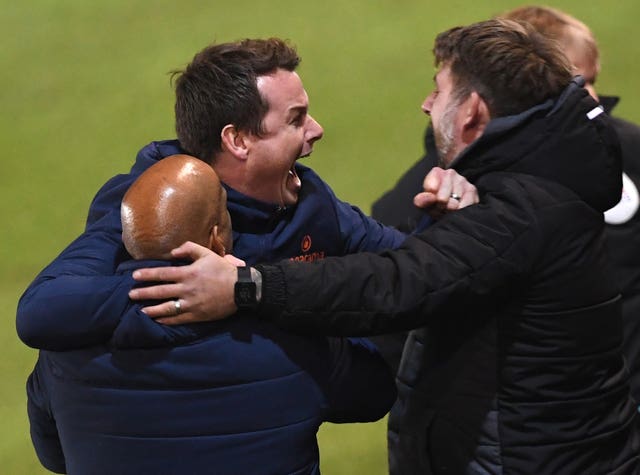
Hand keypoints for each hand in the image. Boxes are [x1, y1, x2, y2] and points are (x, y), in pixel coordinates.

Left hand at [128, 241, 243, 324]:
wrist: (240, 289)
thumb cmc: (223, 270)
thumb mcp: (207, 254)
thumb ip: (189, 248)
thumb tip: (172, 252)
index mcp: (188, 273)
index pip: (162, 274)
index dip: (147, 275)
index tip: (134, 276)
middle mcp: (186, 289)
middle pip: (160, 292)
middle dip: (143, 293)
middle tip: (131, 294)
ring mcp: (191, 304)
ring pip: (166, 308)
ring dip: (152, 309)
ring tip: (141, 310)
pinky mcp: (197, 315)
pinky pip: (178, 319)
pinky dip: (166, 320)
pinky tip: (158, 320)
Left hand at [413, 167, 477, 218]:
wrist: (449, 202)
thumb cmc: (434, 202)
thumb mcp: (424, 202)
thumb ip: (421, 200)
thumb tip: (430, 197)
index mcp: (436, 172)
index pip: (431, 188)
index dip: (430, 200)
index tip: (431, 201)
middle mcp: (450, 173)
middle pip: (442, 198)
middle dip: (440, 208)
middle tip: (440, 208)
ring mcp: (463, 180)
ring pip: (454, 204)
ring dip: (450, 212)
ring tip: (448, 209)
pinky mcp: (473, 190)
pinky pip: (466, 207)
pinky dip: (460, 212)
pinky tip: (458, 210)